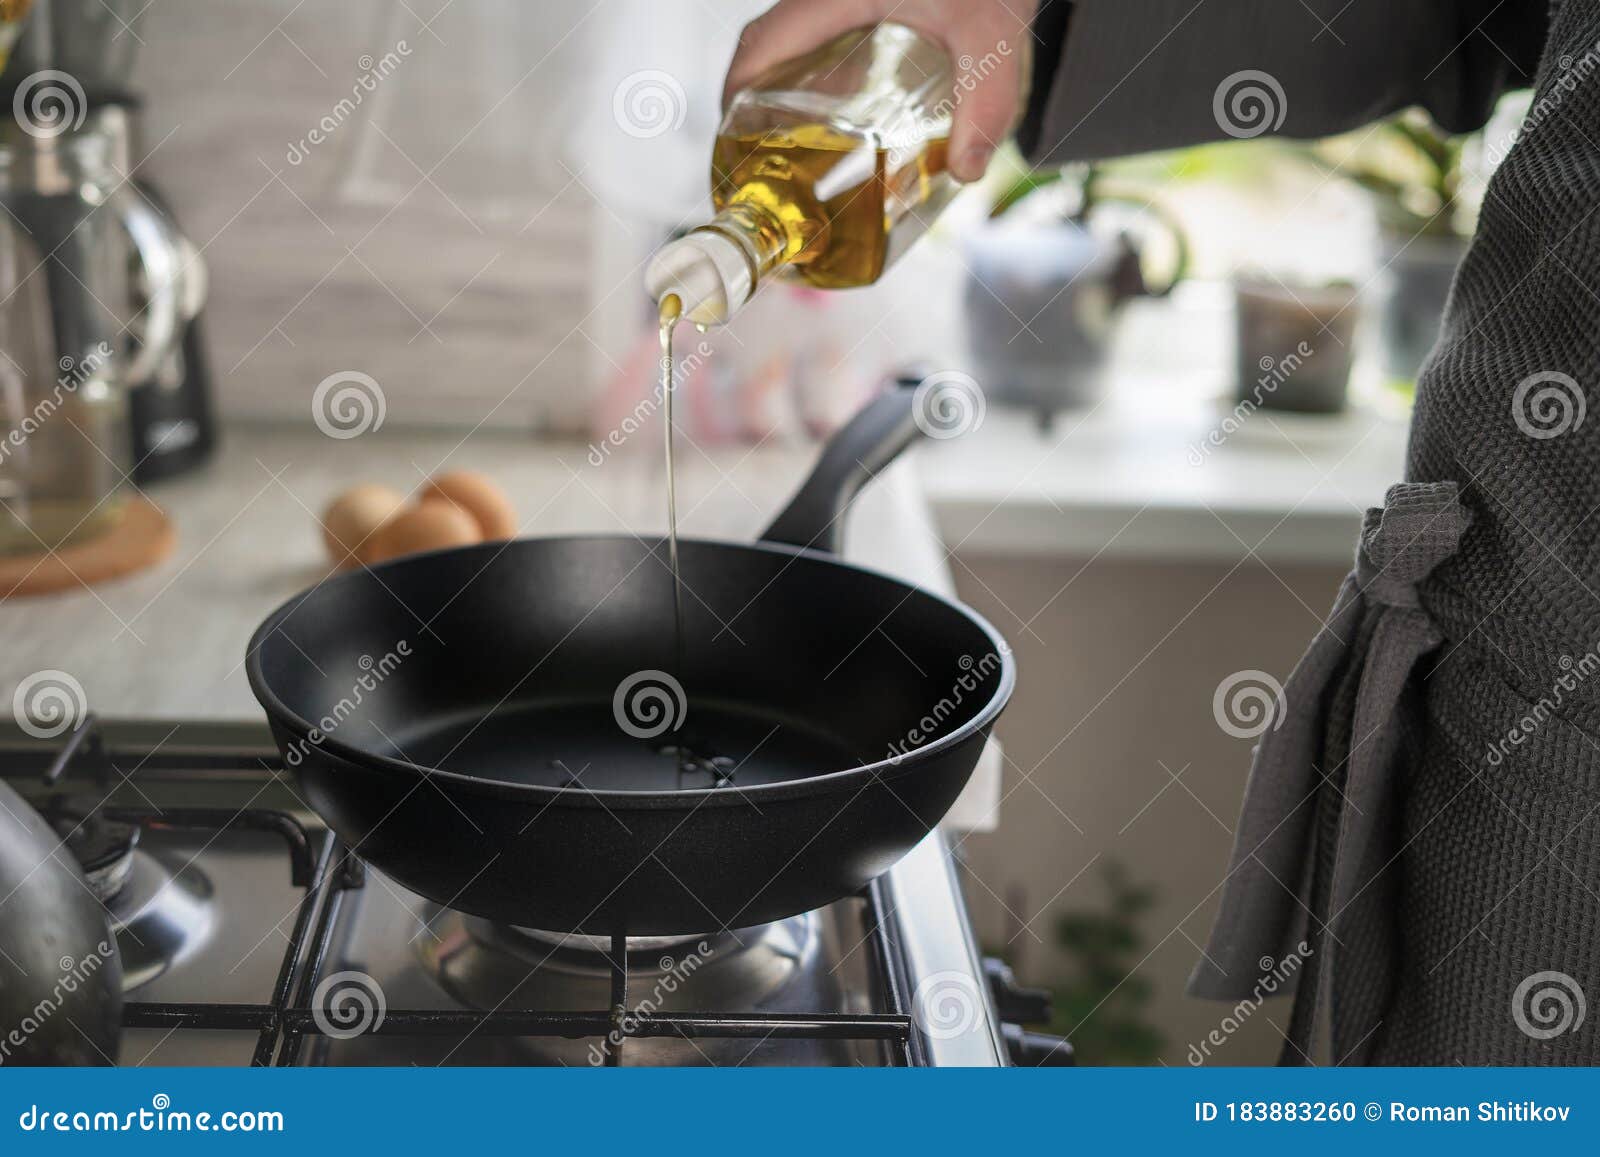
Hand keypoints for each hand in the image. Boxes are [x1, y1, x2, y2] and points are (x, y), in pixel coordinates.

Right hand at [723, 0, 1037, 182]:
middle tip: (765, 150)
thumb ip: (985, 104)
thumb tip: (966, 171)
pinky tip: (844, 97)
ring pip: (791, 33)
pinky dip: (815, 62)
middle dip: (754, 97)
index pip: (762, 41)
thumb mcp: (992, 33)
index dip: (736, 92)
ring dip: (784, 80)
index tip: (732, 138)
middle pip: (766, 42)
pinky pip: (820, 24)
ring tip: (798, 135)